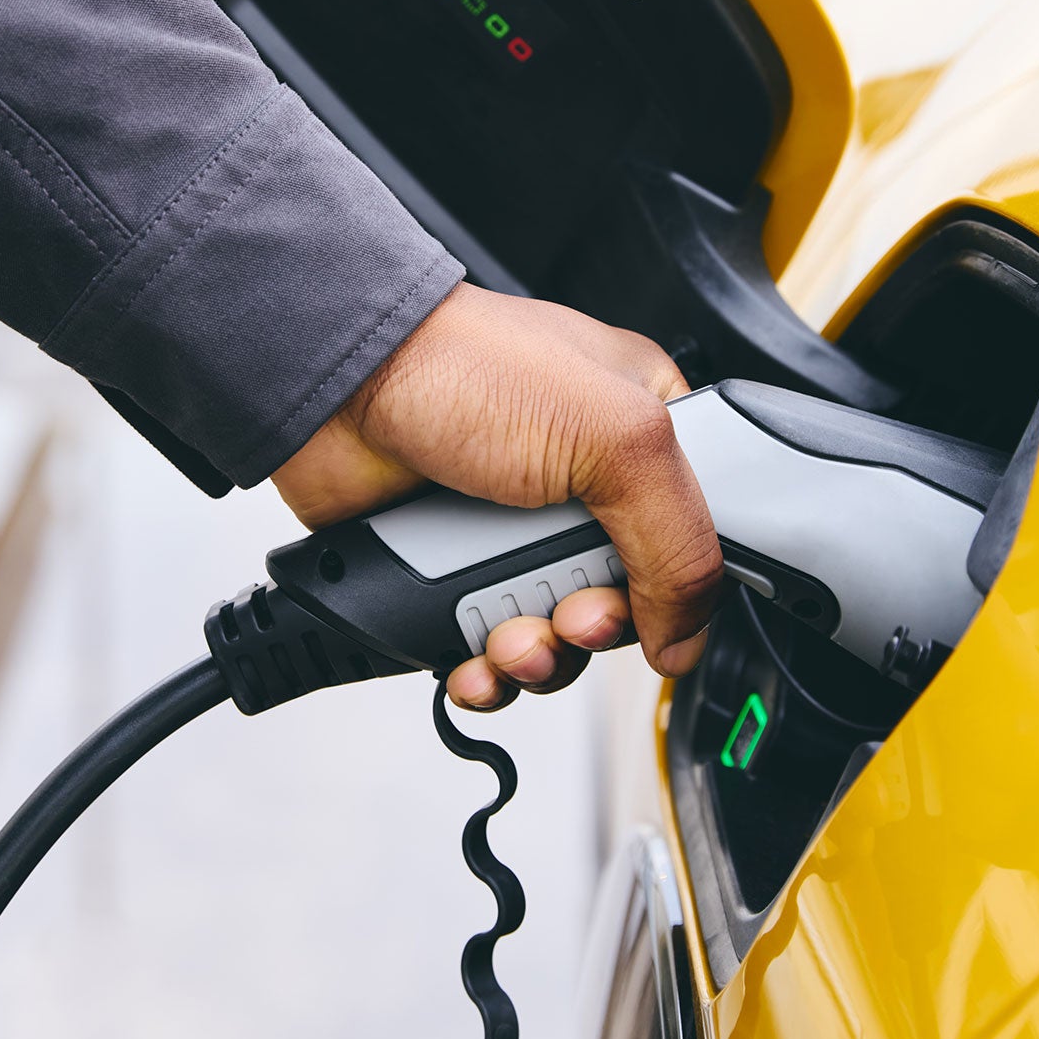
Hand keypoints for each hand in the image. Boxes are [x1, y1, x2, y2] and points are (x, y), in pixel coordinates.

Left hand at [273, 284, 721, 711]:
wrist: (339, 387)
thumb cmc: (465, 366)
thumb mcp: (613, 437)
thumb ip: (678, 540)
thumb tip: (685, 640)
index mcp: (643, 434)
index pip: (700, 536)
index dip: (682, 585)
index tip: (653, 601)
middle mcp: (585, 487)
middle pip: (628, 603)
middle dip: (597, 628)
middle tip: (574, 612)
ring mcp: (516, 534)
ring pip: (558, 641)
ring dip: (539, 659)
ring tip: (513, 638)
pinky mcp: (456, 574)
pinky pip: (489, 654)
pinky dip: (485, 672)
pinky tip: (475, 659)